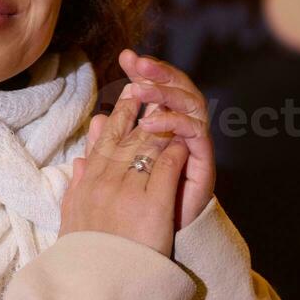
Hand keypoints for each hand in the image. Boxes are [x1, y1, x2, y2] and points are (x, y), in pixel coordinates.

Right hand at [59, 82, 190, 257]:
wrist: (96, 288)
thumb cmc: (84, 257)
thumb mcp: (72, 219)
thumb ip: (75, 187)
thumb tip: (78, 161)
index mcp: (85, 187)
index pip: (102, 144)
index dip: (116, 119)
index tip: (124, 100)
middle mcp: (104, 184)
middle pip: (123, 138)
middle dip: (136, 110)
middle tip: (145, 86)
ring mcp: (128, 192)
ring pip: (145, 147)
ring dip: (157, 124)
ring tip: (167, 105)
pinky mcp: (152, 205)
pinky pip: (165, 168)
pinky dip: (174, 152)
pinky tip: (183, 140)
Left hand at [84, 49, 214, 230]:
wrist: (153, 243)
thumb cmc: (136, 206)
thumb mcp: (117, 171)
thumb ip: (109, 146)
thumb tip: (96, 120)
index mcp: (161, 128)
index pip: (156, 89)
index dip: (143, 72)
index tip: (126, 56)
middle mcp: (181, 131)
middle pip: (176, 89)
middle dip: (157, 72)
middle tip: (137, 61)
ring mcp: (194, 143)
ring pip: (189, 102)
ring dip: (164, 92)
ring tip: (139, 89)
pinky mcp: (203, 159)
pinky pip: (195, 130)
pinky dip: (173, 122)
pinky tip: (151, 121)